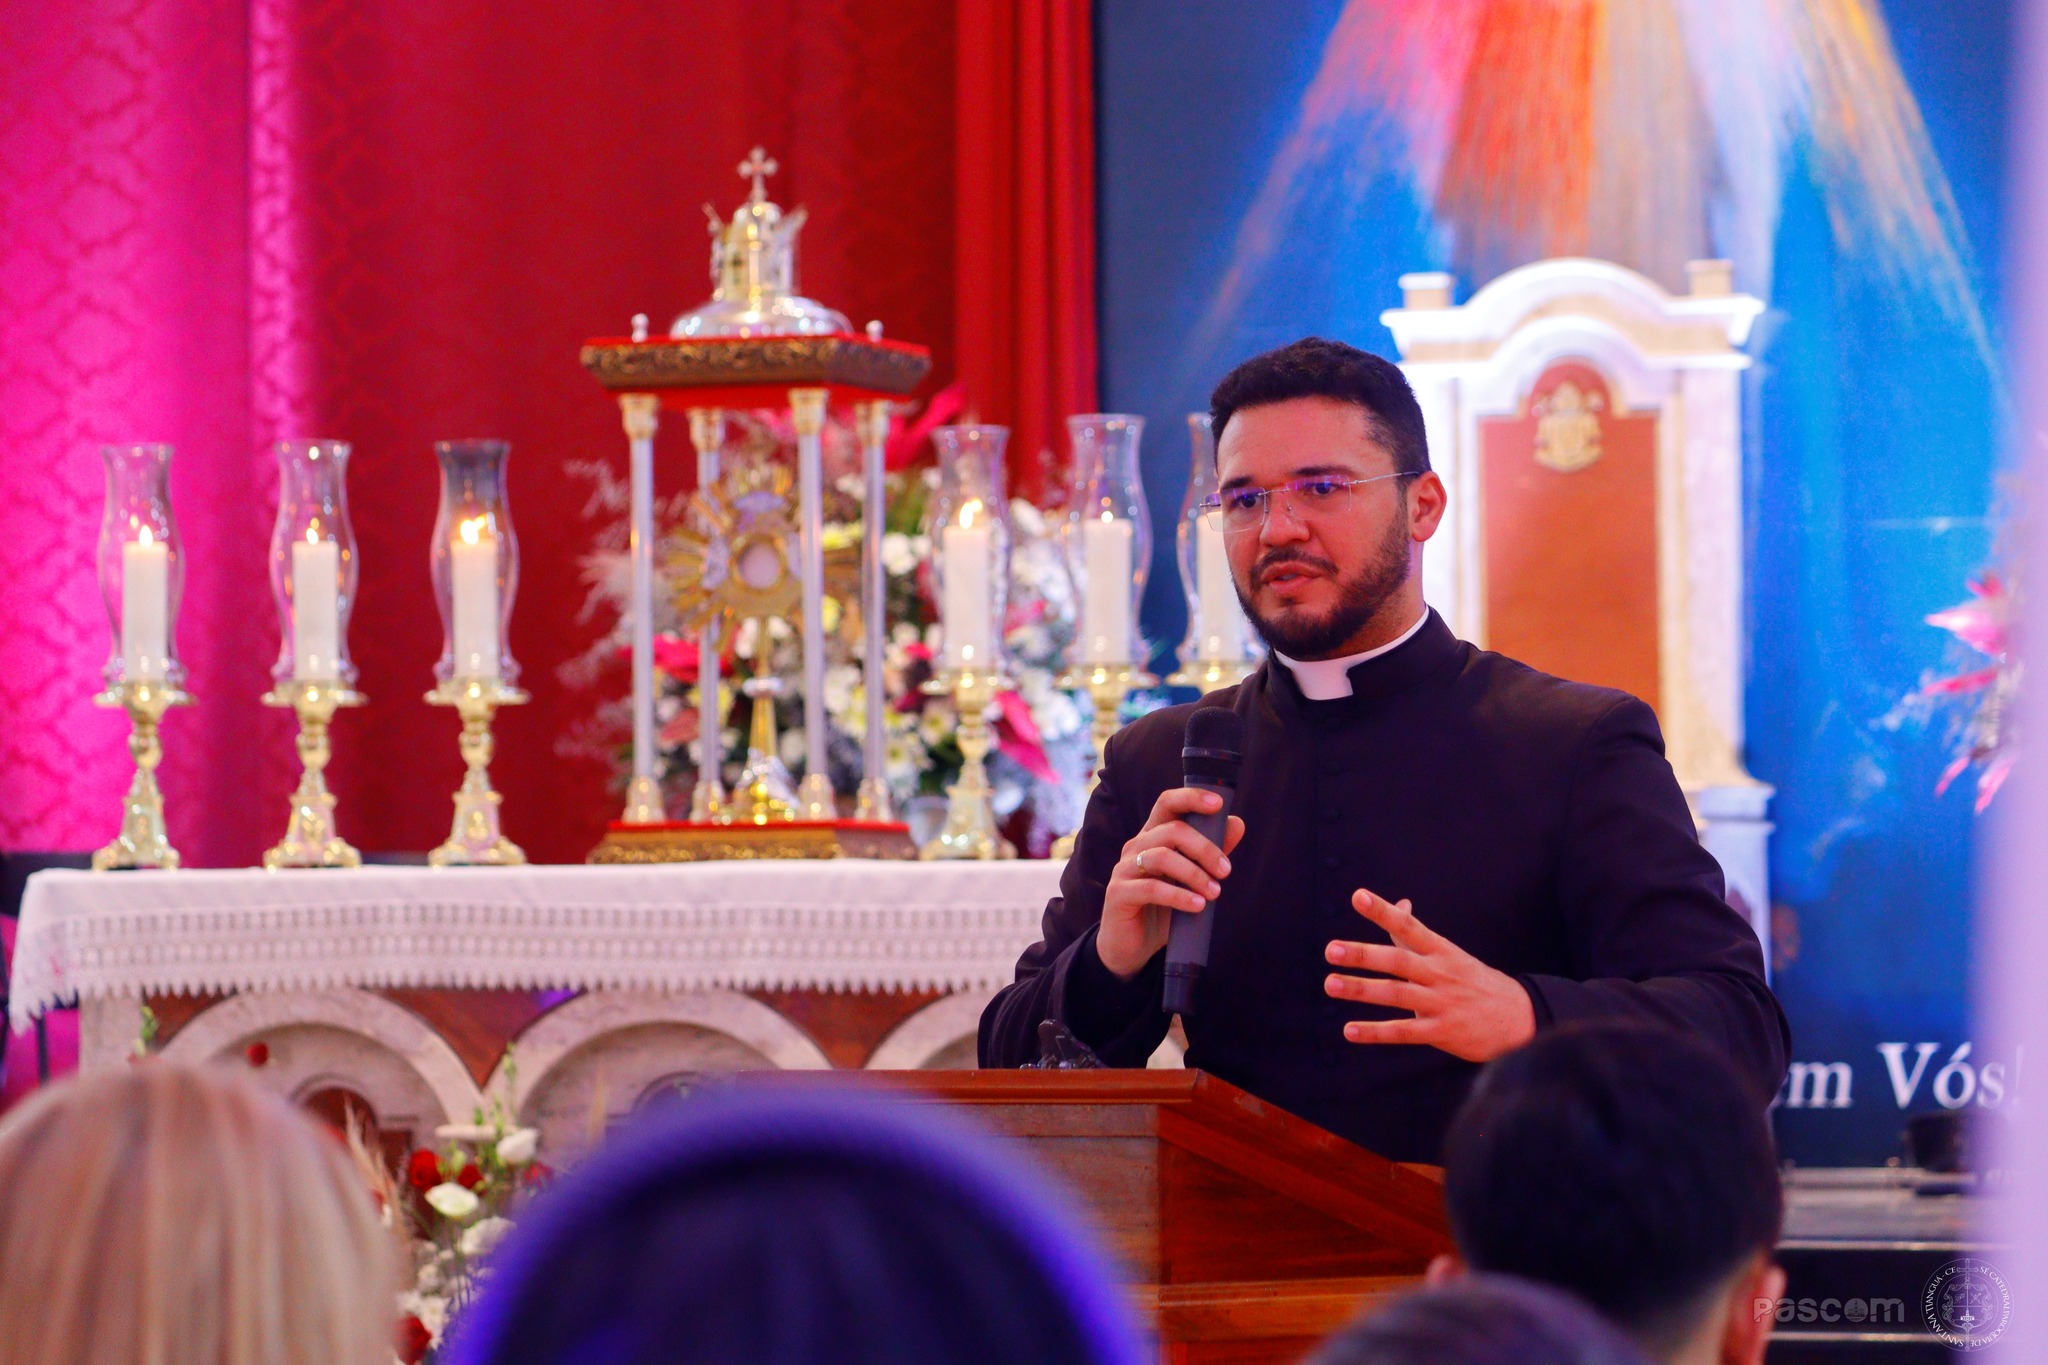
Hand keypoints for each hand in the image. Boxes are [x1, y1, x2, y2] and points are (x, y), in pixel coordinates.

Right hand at [1096, 788, 1245, 978]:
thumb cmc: (1162, 909)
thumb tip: (1237, 824)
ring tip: (1214, 893)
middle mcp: (1136, 847)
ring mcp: (1124, 869)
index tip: (1218, 804)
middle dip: (1204, 848)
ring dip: (1194, 873)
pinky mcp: (1118, 894)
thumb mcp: (1191, 881)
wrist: (1131, 947)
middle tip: (1225, 871)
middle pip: (1171, 829)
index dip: (1191, 798)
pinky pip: (1150, 888)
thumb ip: (1210, 853)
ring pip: (1161, 856)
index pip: (1167, 803)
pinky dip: (1179, 896)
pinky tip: (1198, 906)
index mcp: (1153, 837)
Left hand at [1323, 889, 1535, 1061]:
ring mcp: (1441, 1003)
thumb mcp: (1451, 954)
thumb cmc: (1475, 982)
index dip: (1383, 912)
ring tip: (1331, 984)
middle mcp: (1439, 974)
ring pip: (1396, 994)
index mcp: (1441, 951)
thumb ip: (1417, 934)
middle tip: (1331, 950)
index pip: (1409, 927)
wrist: (1520, 1019)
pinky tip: (1350, 1031)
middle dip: (1363, 955)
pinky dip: (1376, 1032)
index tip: (1358, 897)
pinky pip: (1404, 1032)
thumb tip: (1400, 903)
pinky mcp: (1442, 1032)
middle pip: (1398, 961)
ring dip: (1362, 989)